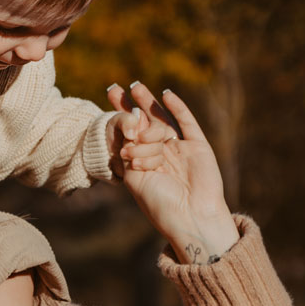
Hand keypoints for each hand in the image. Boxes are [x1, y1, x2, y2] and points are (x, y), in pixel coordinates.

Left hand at [107, 82, 238, 262]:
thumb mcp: (134, 177)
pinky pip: (187, 123)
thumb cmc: (159, 203)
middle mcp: (160, 155)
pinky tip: (166, 94)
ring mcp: (179, 150)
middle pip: (144, 125)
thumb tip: (131, 119)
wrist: (190, 217)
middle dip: (130, 107)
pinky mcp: (197, 147)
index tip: (106, 102)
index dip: (119, 119)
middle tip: (114, 89)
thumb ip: (129, 149)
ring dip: (148, 105)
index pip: (129, 137)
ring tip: (135, 88)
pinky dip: (177, 108)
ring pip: (162, 123)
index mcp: (143, 165)